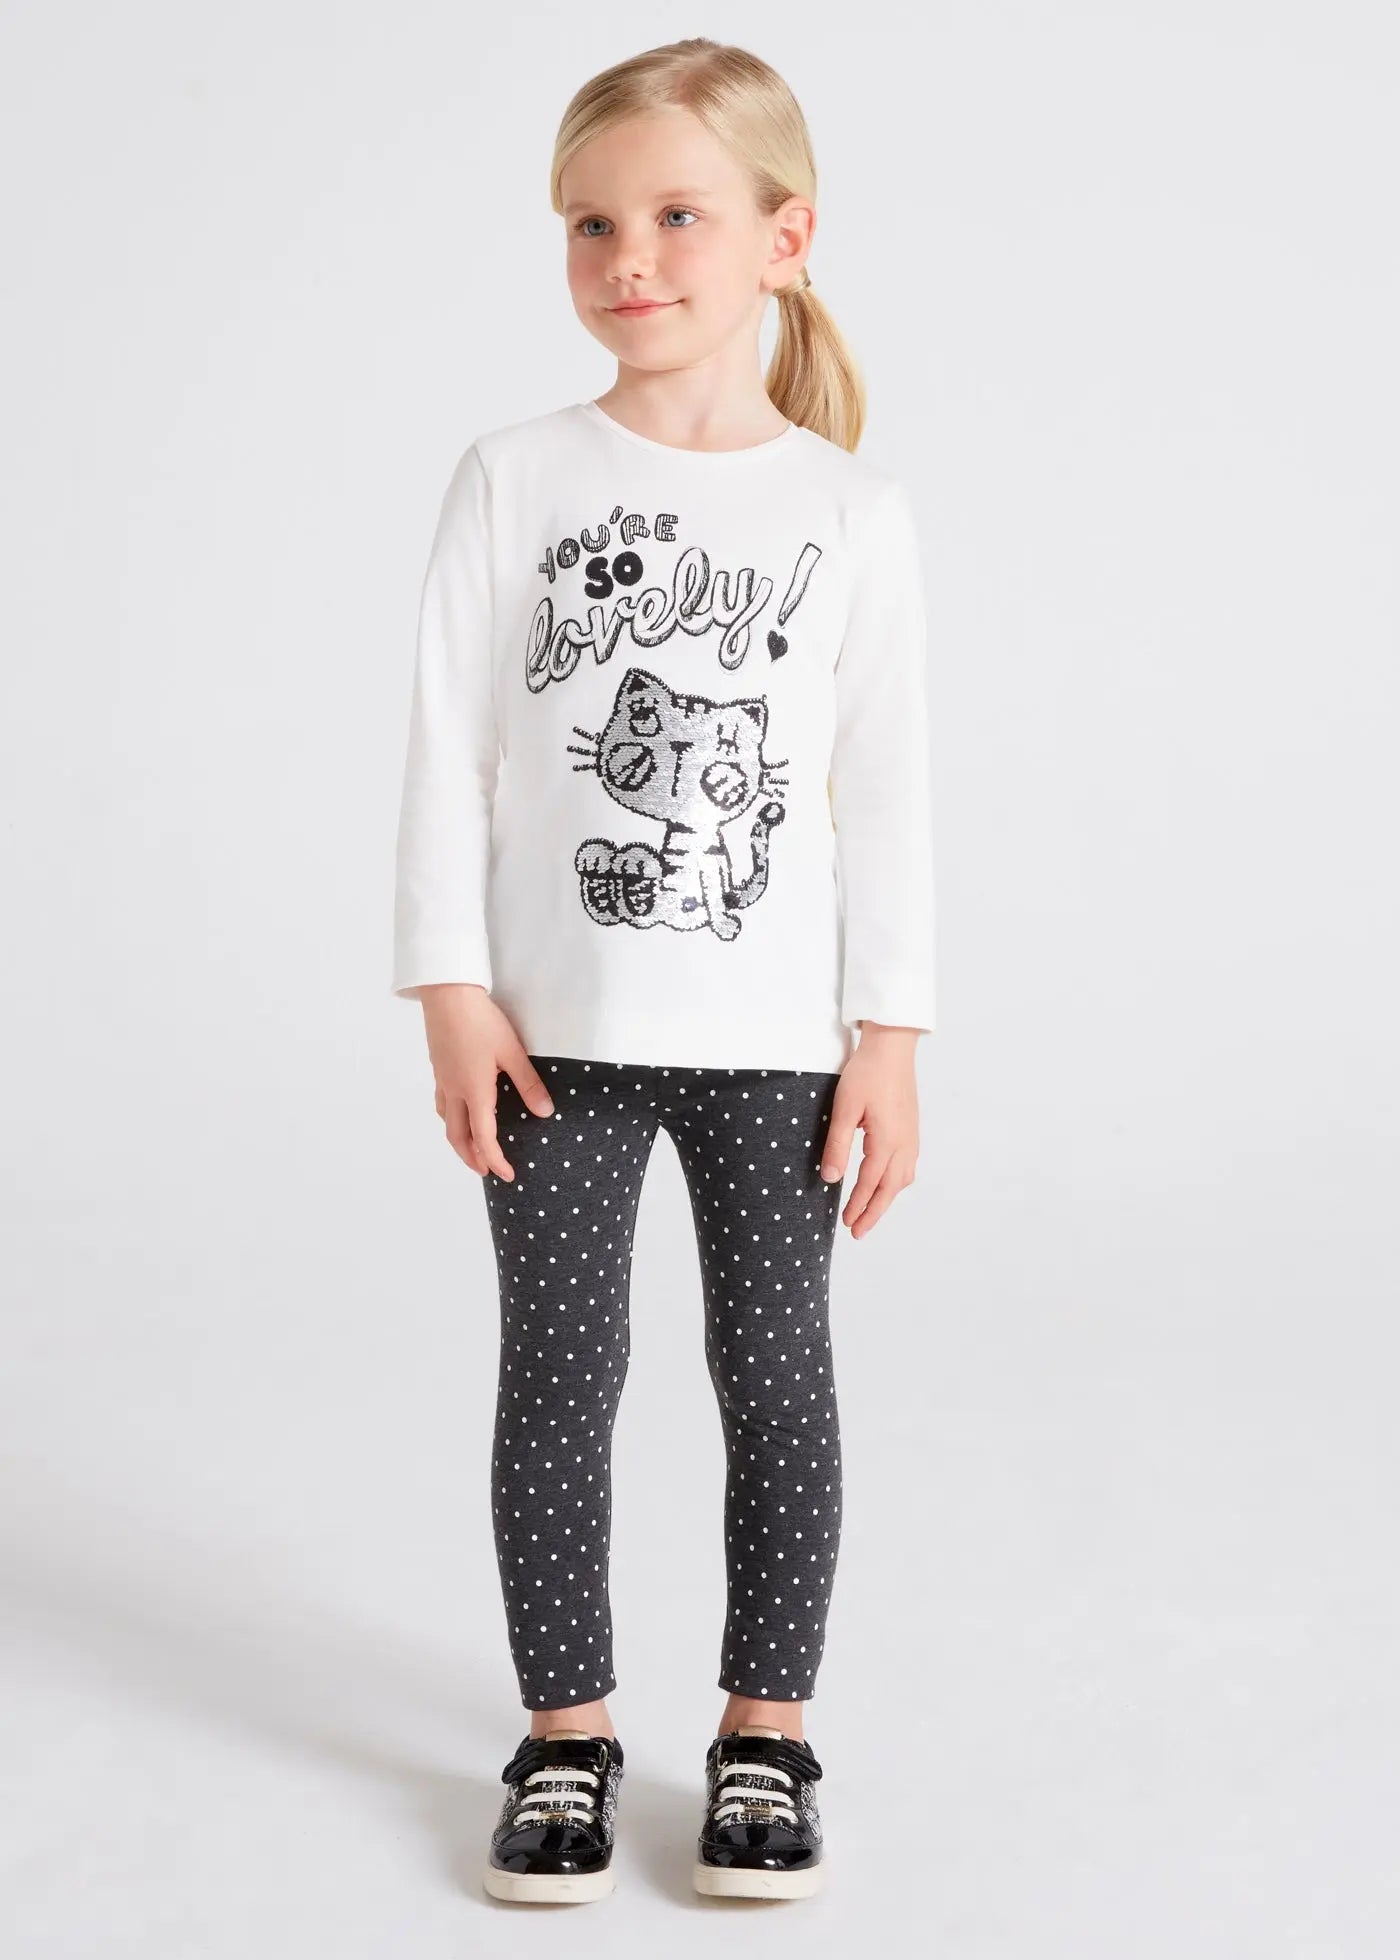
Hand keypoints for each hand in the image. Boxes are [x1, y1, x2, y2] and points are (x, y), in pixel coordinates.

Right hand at [417, 985, 554, 1180]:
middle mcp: (453, 1090)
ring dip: (459, 1140)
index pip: (484, 1138)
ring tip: (473, 1145)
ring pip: (446, 1120)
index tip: (508, 1175)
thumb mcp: (512, 1052)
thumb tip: (545, 1112)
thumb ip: (529, 1084)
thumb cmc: (480, 1019)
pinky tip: (461, 1108)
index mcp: (474, 1091)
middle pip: (457, 1137)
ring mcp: (442, 1079)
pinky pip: (441, 1102)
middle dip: (471, 1158)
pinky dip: (451, 1117)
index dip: (496, 1160)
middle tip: (487, 1170)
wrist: (446, 993)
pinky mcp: (438, 1066)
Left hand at [819, 1024, 921, 1237]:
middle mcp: (904, 1143)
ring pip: (902, 1179)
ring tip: (869, 1212)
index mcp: (887, 1141)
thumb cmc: (866, 1073)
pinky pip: (908, 1166)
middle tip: (857, 1231)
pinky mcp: (912, 1129)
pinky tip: (887, 1183)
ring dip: (886, 1199)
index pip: (869, 1183)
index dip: (858, 1206)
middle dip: (873, 1212)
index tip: (846, 1224)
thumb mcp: (844, 1109)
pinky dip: (896, 1182)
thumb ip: (837, 1146)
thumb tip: (830, 1178)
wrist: (892, 1047)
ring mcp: (912, 1136)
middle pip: (890, 1189)